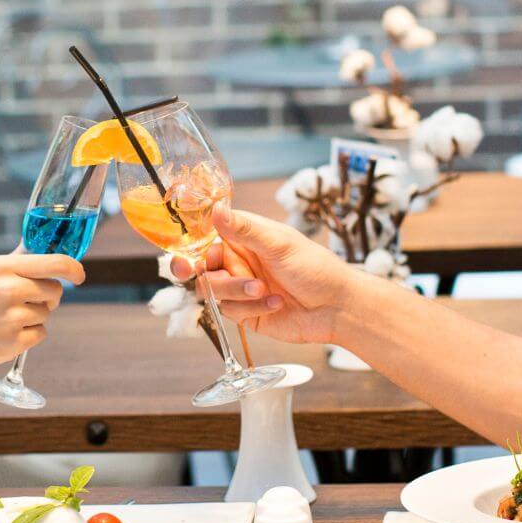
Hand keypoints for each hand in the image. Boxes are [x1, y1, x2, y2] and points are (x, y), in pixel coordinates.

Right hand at [0, 253, 86, 377]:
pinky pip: (41, 334)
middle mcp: (9, 289)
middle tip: (22, 303)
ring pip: (47, 313)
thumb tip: (40, 249)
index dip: (73, 269)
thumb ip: (14, 264)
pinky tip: (4, 334)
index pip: (55, 263)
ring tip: (3, 319)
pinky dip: (28, 336)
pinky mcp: (14, 342)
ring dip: (34, 317)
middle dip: (46, 297)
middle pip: (55, 290)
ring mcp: (12, 317)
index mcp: (0, 267)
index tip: (79, 275)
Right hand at [174, 206, 360, 344]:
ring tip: (263, 290)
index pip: (206, 236)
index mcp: (244, 237)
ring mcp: (240, 287)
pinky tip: (276, 303)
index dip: (191, 244)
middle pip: (201, 266)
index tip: (185, 250)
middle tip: (192, 270)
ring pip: (213, 291)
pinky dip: (251, 308)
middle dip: (198, 271)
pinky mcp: (245, 313)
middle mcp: (238, 261)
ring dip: (235, 290)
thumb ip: (245, 230)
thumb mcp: (280, 244)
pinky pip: (230, 311)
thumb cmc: (316, 268)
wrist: (337, 308)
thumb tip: (216, 209)